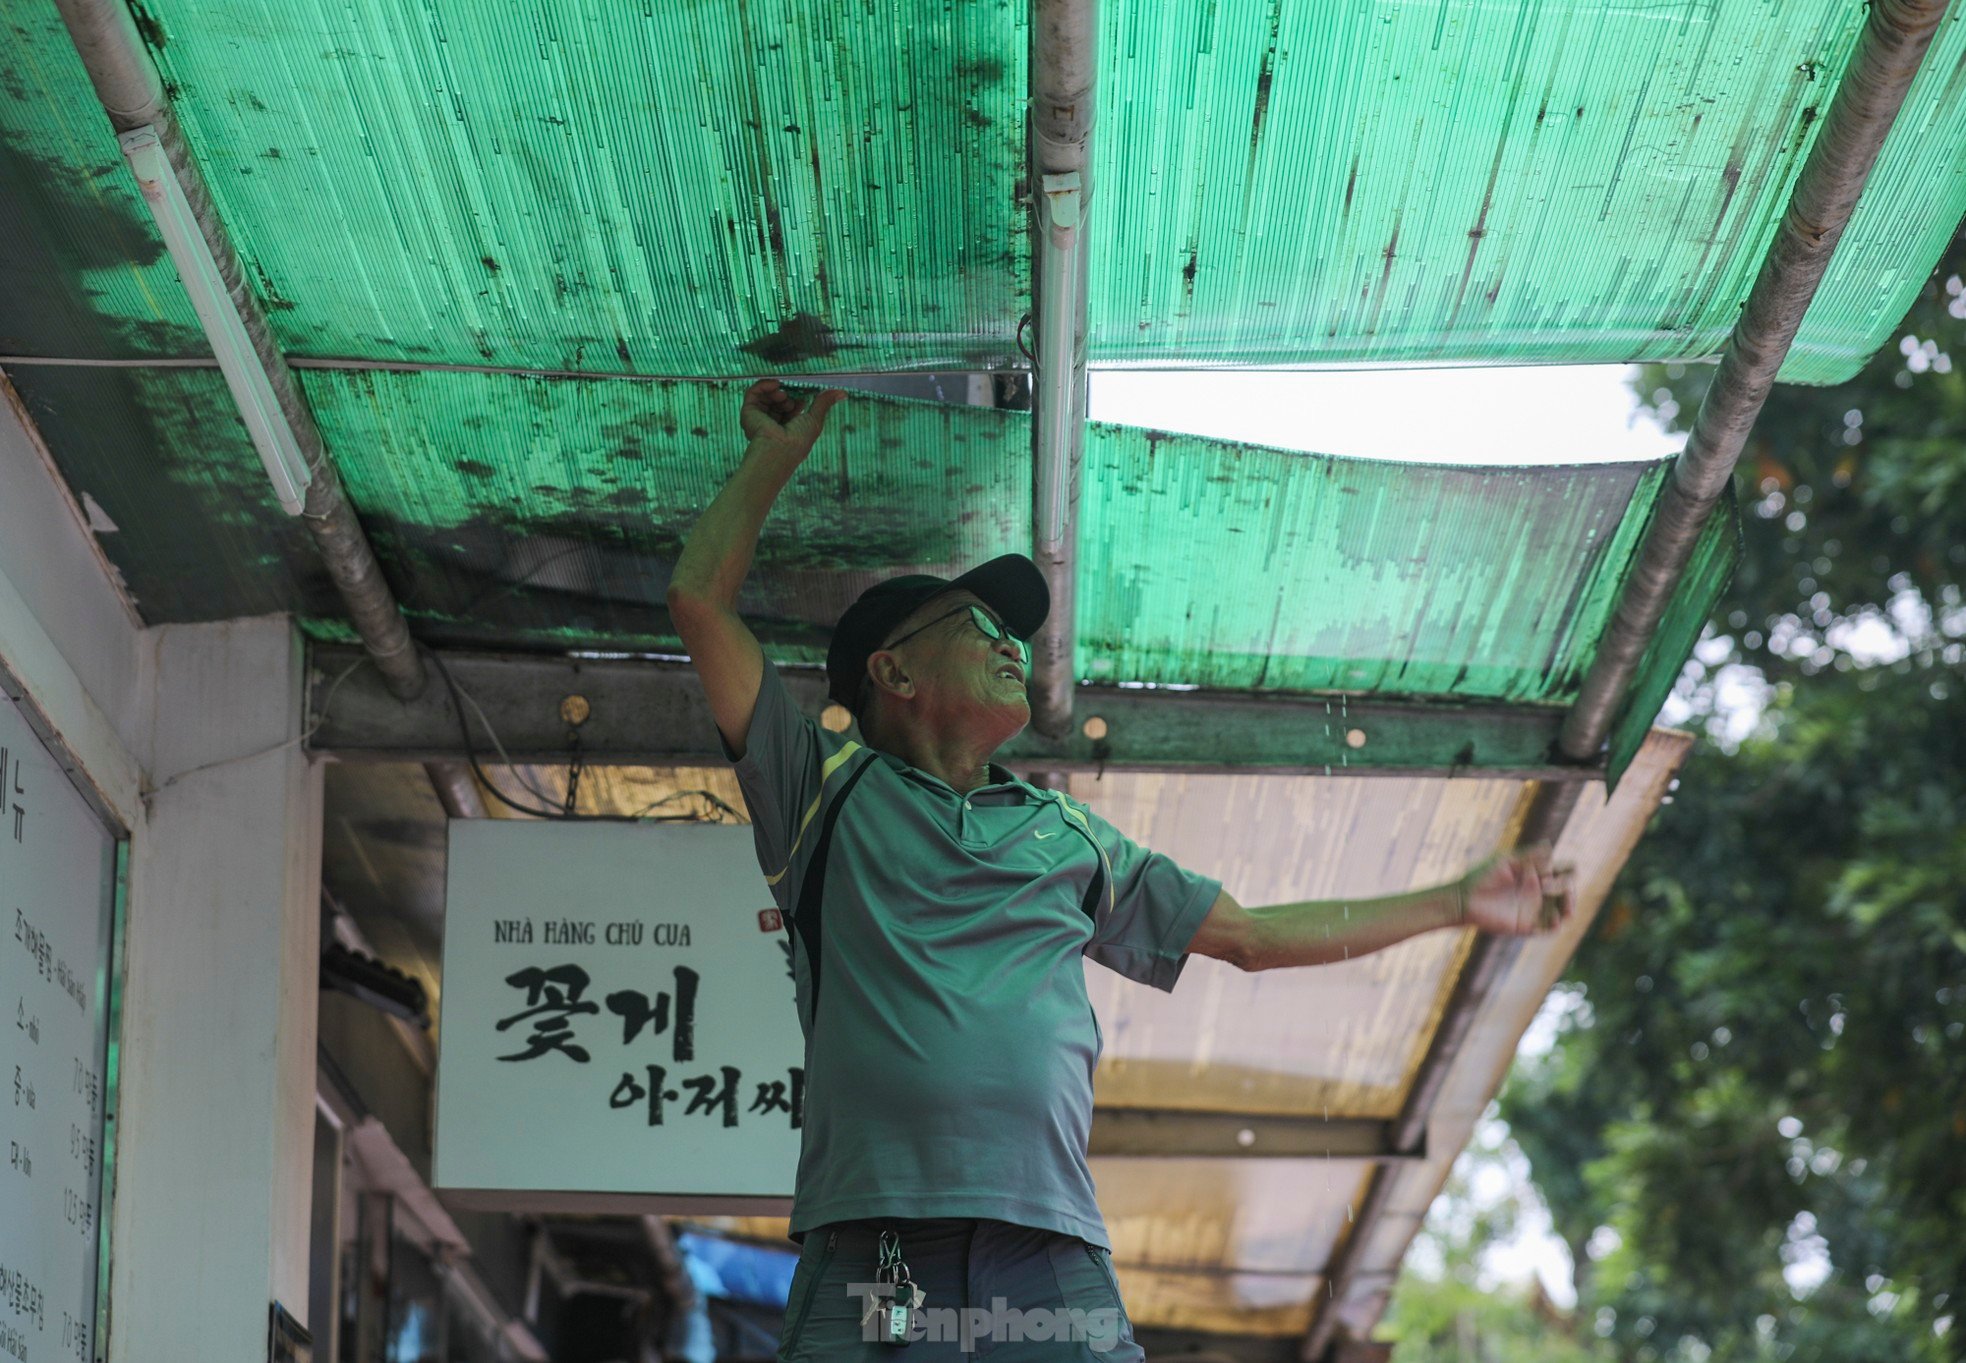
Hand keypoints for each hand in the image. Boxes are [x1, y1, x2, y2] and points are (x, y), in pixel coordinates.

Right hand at [740, 378, 845, 460]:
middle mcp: (772, 424)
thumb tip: (843, 393)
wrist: (779, 449)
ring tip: (783, 395)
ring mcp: (759, 418)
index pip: (791, 408)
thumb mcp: (815, 419)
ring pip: (767, 396)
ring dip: (776, 391)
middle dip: (787, 395)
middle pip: (778, 401)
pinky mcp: (748, 413)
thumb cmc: (798, 441)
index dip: (797, 399)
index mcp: (787, 428)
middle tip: (791, 397)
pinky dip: (764, 385)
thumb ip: (824, 403)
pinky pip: (753, 393)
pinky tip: (774, 384)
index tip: (804, 396)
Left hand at [1458, 843, 1574, 935]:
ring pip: (1562, 910)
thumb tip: (1549, 846)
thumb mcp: (1505, 863)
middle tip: (1551, 887)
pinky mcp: (1526, 925)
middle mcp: (1537, 891)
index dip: (1567, 872)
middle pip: (1567, 891)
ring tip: (1566, 909)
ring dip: (1569, 908)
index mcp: (1535, 874)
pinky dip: (1555, 926)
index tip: (1552, 872)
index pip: (1562, 872)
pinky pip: (1547, 929)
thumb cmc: (1481, 876)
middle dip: (1568, 890)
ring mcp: (1533, 908)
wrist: (1464, 899)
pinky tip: (1554, 920)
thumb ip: (1528, 857)